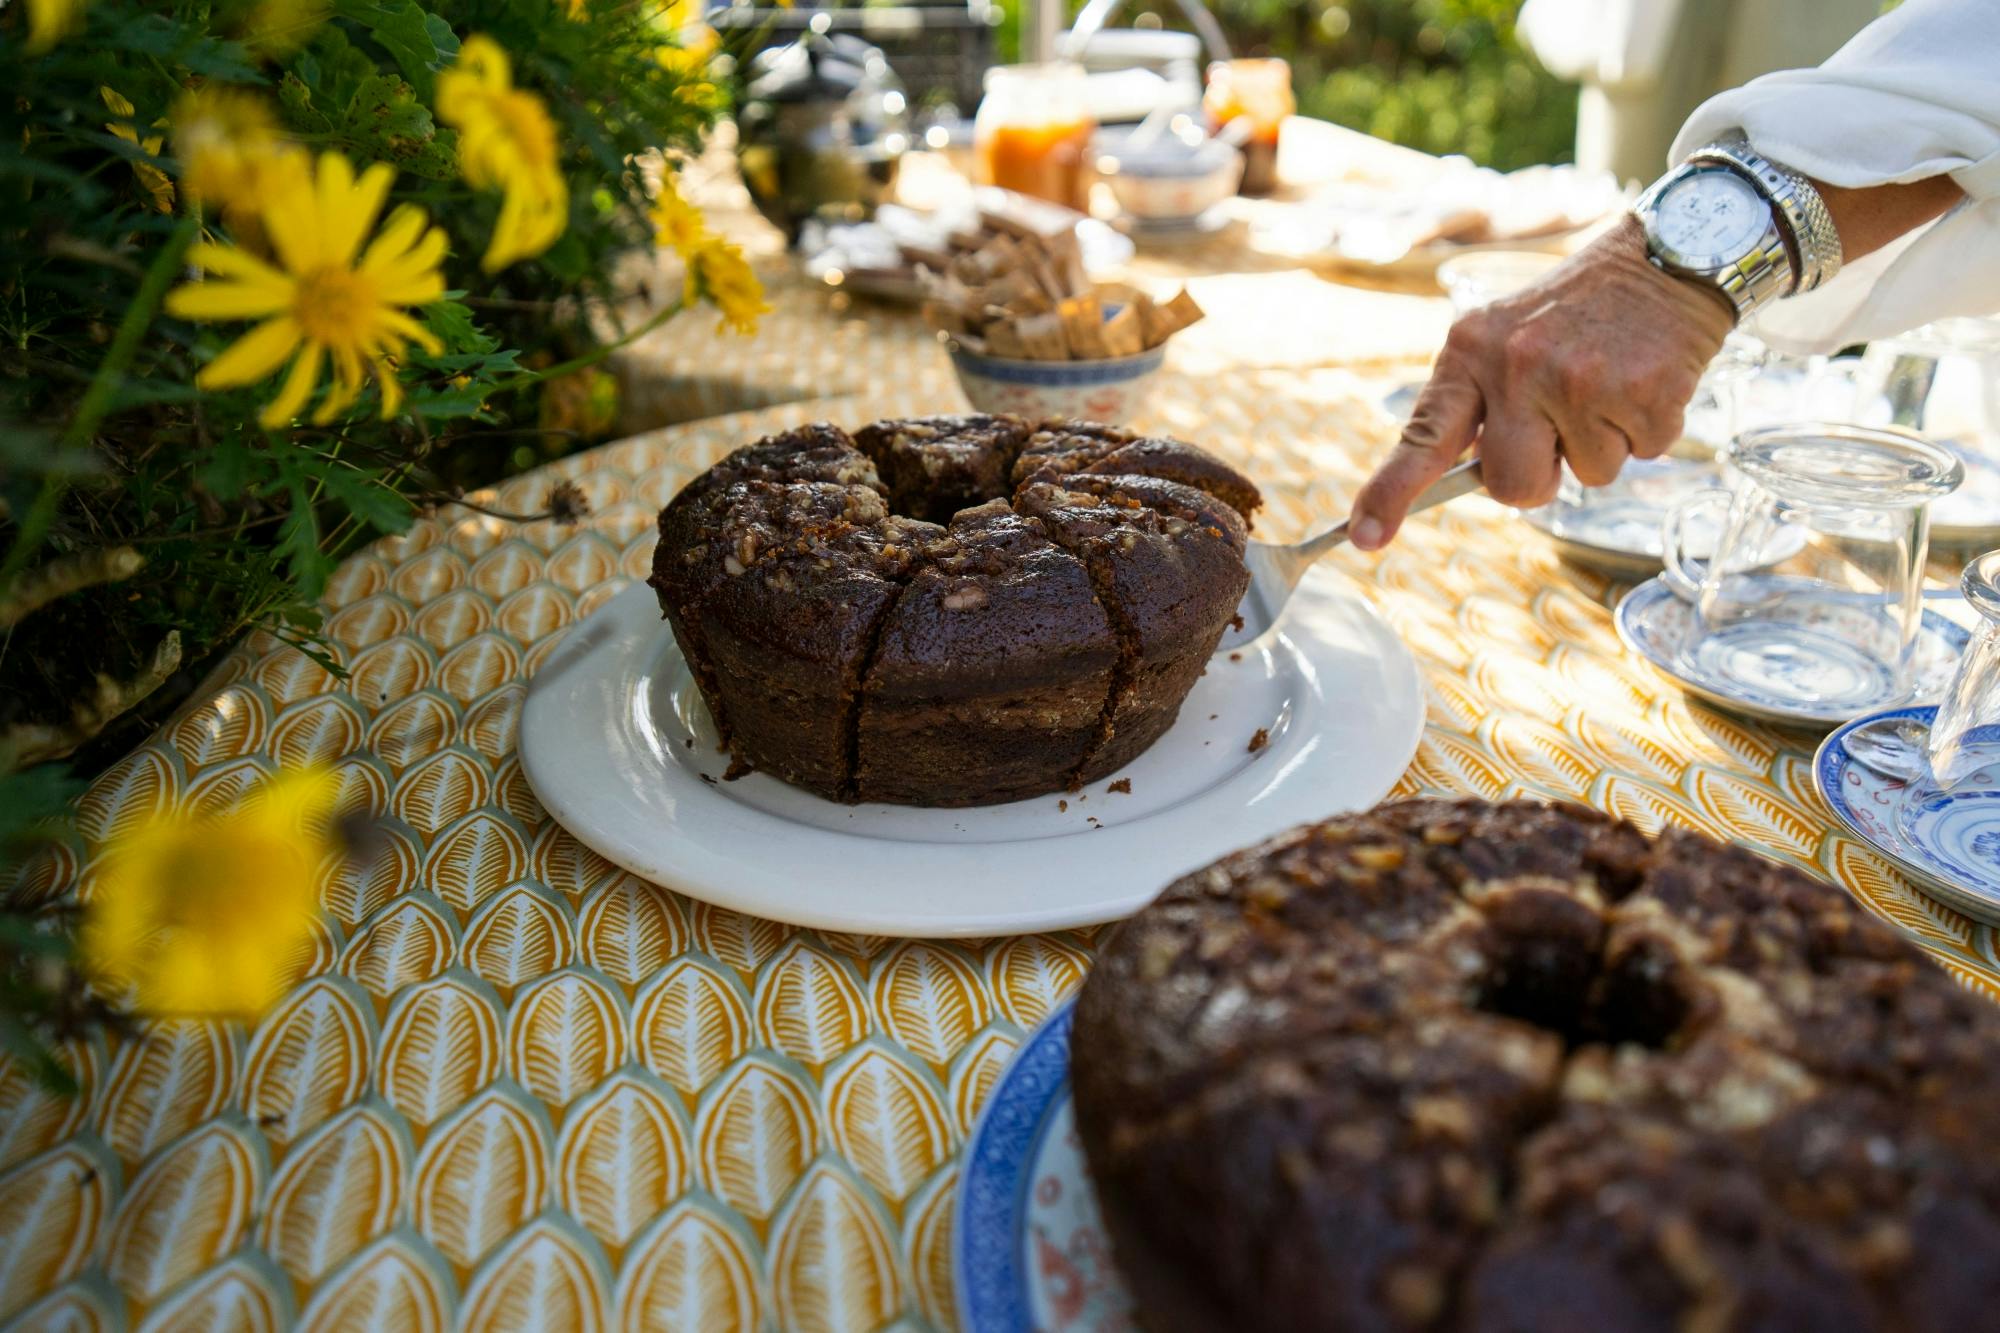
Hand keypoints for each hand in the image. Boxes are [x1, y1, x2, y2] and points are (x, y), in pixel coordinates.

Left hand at [1349, 216, 1734, 549]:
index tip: (1364, 538)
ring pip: (1587, 476)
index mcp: (1470, 352)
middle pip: (1511, 486)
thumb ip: (1479, 405)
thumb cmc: (1577, 313)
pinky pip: (1640, 456)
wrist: (1667, 257)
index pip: (1422, 437)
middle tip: (1562, 422)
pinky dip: (1647, 430)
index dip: (1391, 493)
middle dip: (1540, 473)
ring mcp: (1580, 380)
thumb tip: (1474, 479)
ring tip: (1609, 383)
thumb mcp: (1505, 338)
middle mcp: (1517, 366)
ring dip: (1603, 444)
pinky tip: (1643, 381)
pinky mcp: (1643, 393)